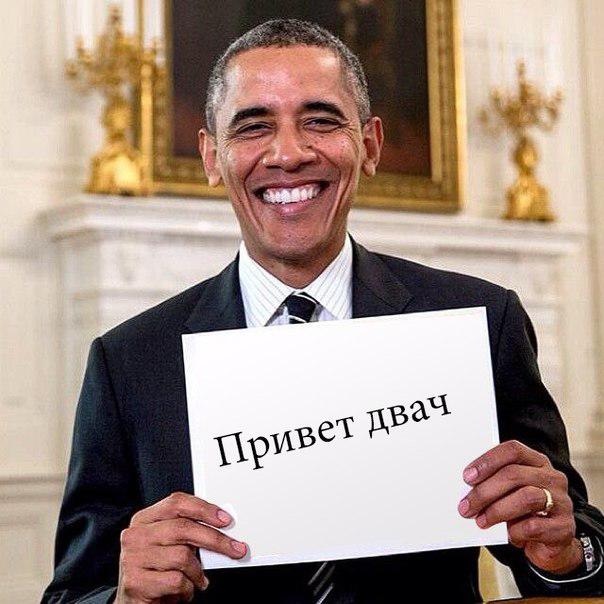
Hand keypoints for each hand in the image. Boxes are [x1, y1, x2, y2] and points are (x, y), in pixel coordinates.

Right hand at [115, 492, 246, 602]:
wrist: (136, 602)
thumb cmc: (157, 570)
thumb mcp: (169, 544)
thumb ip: (187, 531)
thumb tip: (221, 525)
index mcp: (144, 519)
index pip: (177, 503)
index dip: (204, 509)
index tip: (225, 519)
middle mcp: (135, 535)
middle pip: (183, 528)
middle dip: (215, 539)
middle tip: (234, 549)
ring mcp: (133, 558)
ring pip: (182, 556)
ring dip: (197, 572)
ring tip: (196, 578)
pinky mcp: (135, 582)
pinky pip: (176, 581)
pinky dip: (187, 589)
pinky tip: (183, 590)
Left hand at [458, 440, 582, 574]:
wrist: (550, 543)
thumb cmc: (522, 512)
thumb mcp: (509, 493)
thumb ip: (494, 484)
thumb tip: (466, 488)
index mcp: (537, 461)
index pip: (513, 450)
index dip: (488, 461)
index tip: (467, 477)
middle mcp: (552, 477)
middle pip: (514, 474)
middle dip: (485, 491)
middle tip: (466, 506)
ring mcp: (562, 501)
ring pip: (526, 498)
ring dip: (497, 510)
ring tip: (481, 521)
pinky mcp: (565, 527)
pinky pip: (535, 526)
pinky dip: (516, 531)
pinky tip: (509, 535)